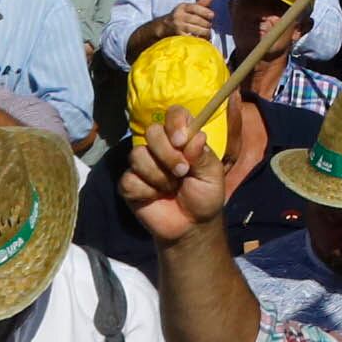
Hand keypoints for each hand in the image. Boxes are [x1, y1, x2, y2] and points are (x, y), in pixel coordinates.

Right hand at [121, 106, 244, 242]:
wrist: (191, 226)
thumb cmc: (204, 196)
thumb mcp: (212, 176)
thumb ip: (203, 156)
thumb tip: (196, 137)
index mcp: (182, 139)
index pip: (174, 114)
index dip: (175, 123)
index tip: (181, 141)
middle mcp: (160, 147)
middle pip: (151, 132)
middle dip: (167, 154)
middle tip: (182, 172)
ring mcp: (143, 164)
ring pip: (137, 155)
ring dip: (158, 176)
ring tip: (171, 188)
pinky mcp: (129, 184)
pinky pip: (129, 179)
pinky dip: (146, 191)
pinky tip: (155, 197)